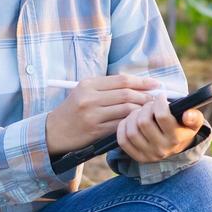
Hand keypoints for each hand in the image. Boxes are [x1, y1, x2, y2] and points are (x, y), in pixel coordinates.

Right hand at [45, 74, 160, 154]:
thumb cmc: (73, 110)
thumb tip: (138, 86)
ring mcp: (92, 115)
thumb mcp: (84, 92)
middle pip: (126, 94)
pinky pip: (119, 125)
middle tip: (158, 99)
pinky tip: (138, 123)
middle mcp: (89, 97)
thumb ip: (107, 88)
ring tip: (150, 111)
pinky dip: (131, 123)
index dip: (142, 82)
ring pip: (125, 110)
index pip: (121, 80)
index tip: (156, 85)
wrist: (53, 131)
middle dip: (146, 97)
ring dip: (141, 110)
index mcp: (88, 84)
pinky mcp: (94, 131)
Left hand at [115, 95, 206, 163]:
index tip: (160, 97)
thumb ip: (195, 116)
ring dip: (133, 117)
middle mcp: (162, 149)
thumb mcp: (194, 122)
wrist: (177, 146)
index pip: (162, 116)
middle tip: (150, 105)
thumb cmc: (183, 128)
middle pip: (144, 122)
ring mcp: (148, 155)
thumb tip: (187, 114)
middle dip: (145, 108)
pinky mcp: (137, 157)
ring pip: (131, 131)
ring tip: (140, 112)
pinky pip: (123, 141)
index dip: (159, 102)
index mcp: (176, 138)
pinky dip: (123, 128)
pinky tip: (130, 121)